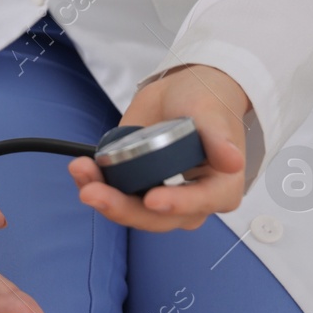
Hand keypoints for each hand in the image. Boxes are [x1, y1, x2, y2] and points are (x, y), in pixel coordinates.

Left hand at [68, 64, 249, 231]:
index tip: (151, 199)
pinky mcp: (136, 187)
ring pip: (131, 211)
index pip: (199, 204)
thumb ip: (218, 136)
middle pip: (157, 218)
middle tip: (92, 192)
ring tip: (81, 171)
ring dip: (103, 197)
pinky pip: (114, 195)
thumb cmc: (205, 103)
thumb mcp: (212, 112)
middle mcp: (191, 201)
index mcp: (220, 188)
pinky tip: (81, 169)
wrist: (183, 94)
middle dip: (123, 208)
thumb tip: (231, 162)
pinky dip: (95, 183)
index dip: (176, 205)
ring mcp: (161, 196)